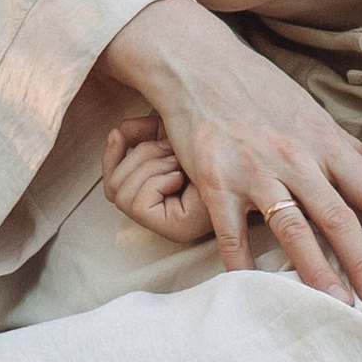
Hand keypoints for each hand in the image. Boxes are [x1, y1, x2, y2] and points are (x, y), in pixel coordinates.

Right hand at [103, 112, 213, 245]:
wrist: (250, 160)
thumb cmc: (217, 146)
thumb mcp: (171, 133)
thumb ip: (141, 132)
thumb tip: (117, 132)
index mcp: (159, 196)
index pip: (110, 185)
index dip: (113, 156)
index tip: (125, 135)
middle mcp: (160, 217)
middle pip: (113, 187)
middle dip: (141, 157)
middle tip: (171, 150)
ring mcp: (167, 226)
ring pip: (122, 193)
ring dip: (149, 166)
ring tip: (178, 161)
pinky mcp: (177, 229)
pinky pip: (139, 202)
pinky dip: (156, 179)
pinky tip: (180, 174)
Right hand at [109, 0, 361, 303]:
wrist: (197, 61)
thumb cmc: (258, 87)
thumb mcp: (309, 109)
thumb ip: (343, 146)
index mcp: (323, 140)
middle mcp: (294, 156)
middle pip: (338, 217)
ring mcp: (254, 170)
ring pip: (292, 230)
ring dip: (317, 273)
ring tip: (337, 307)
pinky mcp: (215, 180)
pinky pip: (231, 234)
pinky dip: (244, 267)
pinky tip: (257, 292)